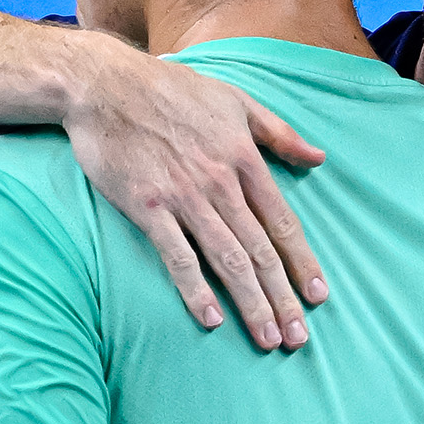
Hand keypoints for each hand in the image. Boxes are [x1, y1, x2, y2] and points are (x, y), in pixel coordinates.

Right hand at [61, 40, 326, 348]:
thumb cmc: (172, 90)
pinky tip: (212, 319)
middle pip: (260, 251)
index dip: (303, 262)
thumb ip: (279, 133)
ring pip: (227, 260)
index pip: (282, 222)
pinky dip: (196, 290)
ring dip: (251, 303)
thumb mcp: (235, 100)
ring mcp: (184, 197)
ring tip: (269, 338)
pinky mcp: (147, 208)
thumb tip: (319, 157)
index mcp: (244, 158)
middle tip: (299, 337)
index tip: (319, 296)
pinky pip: (177, 257)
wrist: (104, 85)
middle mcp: (220, 182)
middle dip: (283, 297)